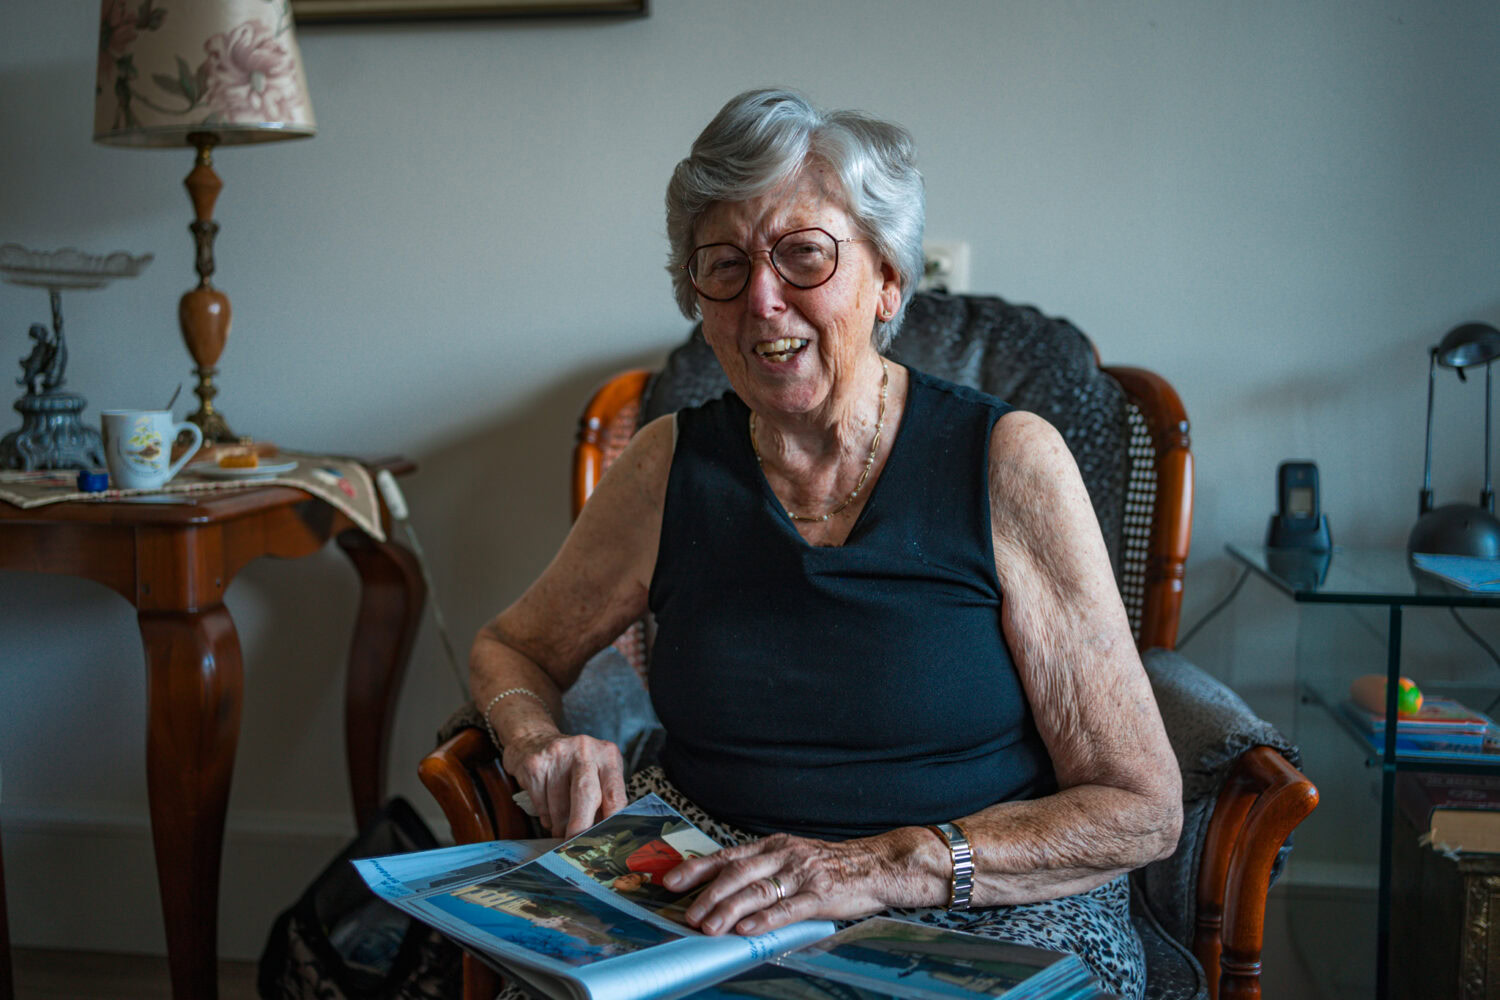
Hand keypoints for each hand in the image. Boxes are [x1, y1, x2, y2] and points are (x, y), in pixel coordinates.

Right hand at [500, 731, 626, 837]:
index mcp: (607, 754)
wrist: (533, 738)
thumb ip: (604, 798)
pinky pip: (541, 804)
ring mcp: (557, 755)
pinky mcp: (535, 765)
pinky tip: (548, 812)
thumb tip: (607, 836)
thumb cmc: (572, 764)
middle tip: (577, 846)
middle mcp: (584, 750)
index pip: (615, 794)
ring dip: (561, 826)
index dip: (611, 823)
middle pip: (587, 796)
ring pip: (560, 805)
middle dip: (582, 828)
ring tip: (561, 829)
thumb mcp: (596, 771)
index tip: (606, 843)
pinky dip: (546, 817)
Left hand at [661, 832, 913, 935]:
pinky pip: (789, 908)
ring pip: (758, 891)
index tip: (670, 882)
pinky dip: (766, 920)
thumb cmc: (829, 865)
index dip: (697, 869)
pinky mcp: (822, 895)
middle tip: (687, 915)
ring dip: (729, 910)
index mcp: (773, 845)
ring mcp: (803, 874)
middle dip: (708, 895)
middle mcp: (784, 855)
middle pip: (737, 874)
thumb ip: (761, 868)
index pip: (727, 856)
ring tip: (709, 928)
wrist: (876, 865)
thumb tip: (719, 886)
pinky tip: (748, 930)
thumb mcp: (791, 856)